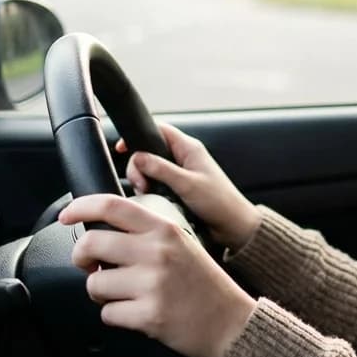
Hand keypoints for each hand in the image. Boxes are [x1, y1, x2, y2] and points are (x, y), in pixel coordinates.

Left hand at [58, 194, 256, 356]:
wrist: (230, 322)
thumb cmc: (202, 283)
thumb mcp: (181, 243)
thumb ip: (146, 234)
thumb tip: (100, 233)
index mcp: (164, 229)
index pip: (112, 206)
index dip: (81, 206)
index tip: (66, 215)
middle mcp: (157, 252)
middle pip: (91, 243)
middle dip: (81, 258)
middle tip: (90, 266)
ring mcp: (152, 284)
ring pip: (94, 284)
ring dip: (102, 293)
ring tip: (125, 295)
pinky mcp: (149, 315)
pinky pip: (107, 314)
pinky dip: (116, 317)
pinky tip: (136, 314)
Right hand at [116, 123, 262, 249]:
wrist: (233, 226)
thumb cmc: (220, 203)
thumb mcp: (187, 184)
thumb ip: (161, 169)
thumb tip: (138, 157)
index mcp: (189, 148)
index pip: (158, 130)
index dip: (139, 135)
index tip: (123, 148)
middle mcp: (183, 158)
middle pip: (149, 151)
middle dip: (139, 167)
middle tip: (142, 185)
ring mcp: (180, 173)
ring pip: (150, 169)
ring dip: (144, 181)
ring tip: (148, 194)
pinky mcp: (178, 188)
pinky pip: (156, 184)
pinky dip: (151, 191)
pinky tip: (153, 201)